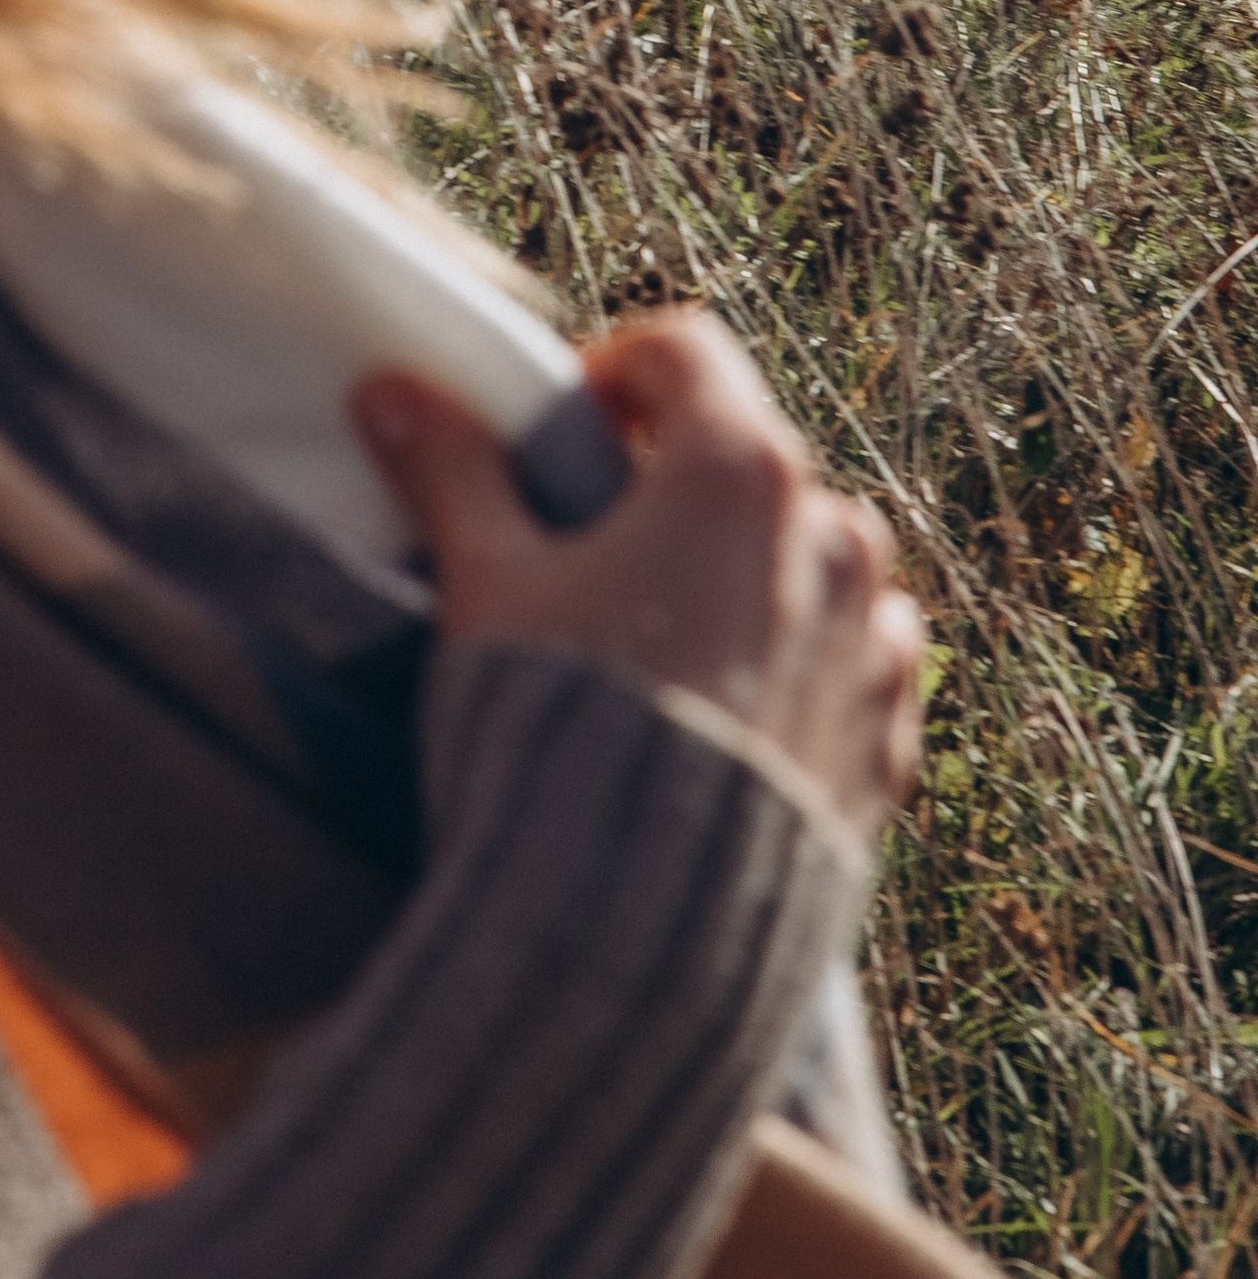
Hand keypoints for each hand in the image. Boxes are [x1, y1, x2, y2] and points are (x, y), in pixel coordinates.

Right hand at [352, 308, 921, 842]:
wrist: (645, 928)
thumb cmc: (559, 728)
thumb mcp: (487, 585)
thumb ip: (448, 472)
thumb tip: (389, 390)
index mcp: (737, 472)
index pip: (683, 351)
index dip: (615, 373)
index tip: (567, 432)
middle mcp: (829, 539)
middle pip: (753, 457)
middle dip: (681, 483)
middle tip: (600, 550)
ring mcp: (873, 644)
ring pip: (818, 560)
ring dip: (754, 572)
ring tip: (668, 642)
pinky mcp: (890, 740)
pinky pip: (856, 664)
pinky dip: (803, 665)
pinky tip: (728, 718)